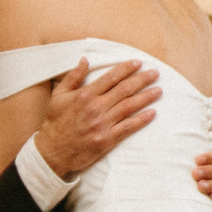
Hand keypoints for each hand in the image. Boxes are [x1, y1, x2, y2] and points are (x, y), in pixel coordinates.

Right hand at [34, 57, 160, 176]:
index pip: (111, 77)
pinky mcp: (107, 139)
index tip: (138, 63)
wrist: (52, 151)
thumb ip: (73, 77)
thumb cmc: (55, 122)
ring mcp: (102, 124)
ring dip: (146, 97)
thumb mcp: (58, 95)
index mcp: (85, 95)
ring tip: (159, 90)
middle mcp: (96, 107)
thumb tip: (84, 60)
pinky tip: (152, 113)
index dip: (126, 69)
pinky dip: (141, 120)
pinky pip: (128, 127)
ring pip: (129, 107)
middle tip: (155, 73)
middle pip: (124, 90)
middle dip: (142, 79)